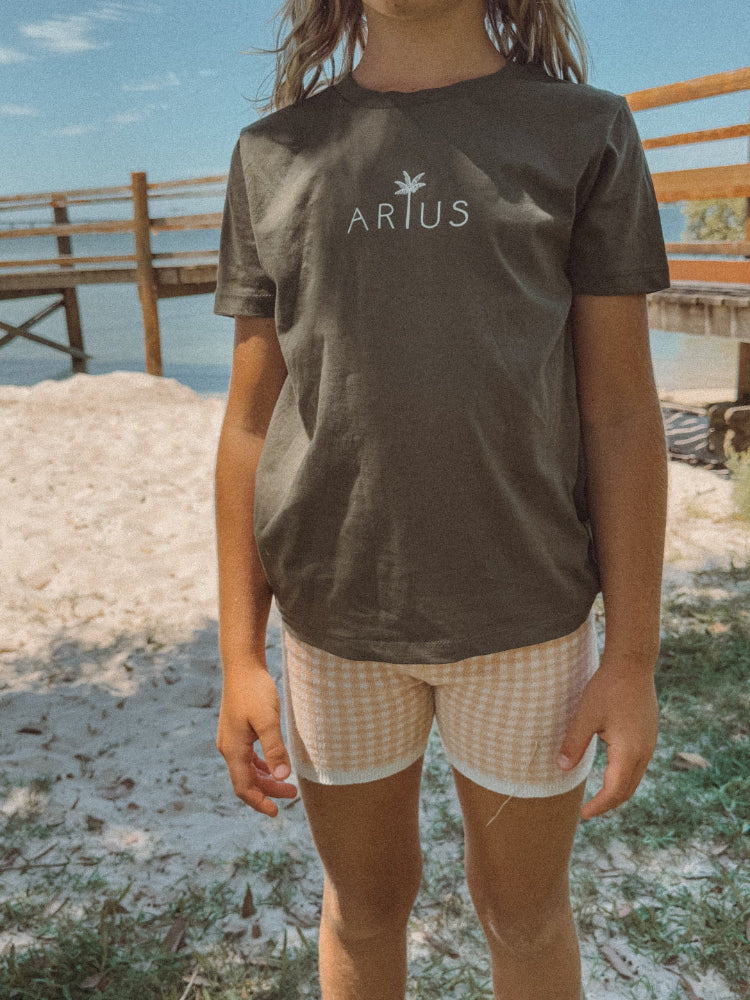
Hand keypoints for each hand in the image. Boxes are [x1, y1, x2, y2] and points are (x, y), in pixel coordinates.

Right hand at [216, 665, 297, 816]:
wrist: (242, 665)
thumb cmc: (255, 690)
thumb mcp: (268, 720)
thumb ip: (275, 749)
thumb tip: (283, 777)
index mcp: (233, 749)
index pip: (243, 787)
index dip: (259, 802)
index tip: (276, 812)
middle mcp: (228, 747)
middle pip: (246, 780)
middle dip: (268, 791)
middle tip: (292, 794)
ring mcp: (231, 738)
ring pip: (247, 769)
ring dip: (266, 779)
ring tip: (287, 783)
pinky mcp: (237, 729)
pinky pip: (247, 756)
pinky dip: (261, 765)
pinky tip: (274, 764)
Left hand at [557, 653, 657, 819]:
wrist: (632, 664)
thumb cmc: (608, 688)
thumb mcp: (586, 716)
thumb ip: (575, 744)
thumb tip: (562, 768)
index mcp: (629, 752)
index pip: (614, 791)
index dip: (599, 805)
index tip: (584, 814)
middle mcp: (644, 752)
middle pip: (628, 789)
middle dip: (609, 803)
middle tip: (589, 811)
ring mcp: (649, 743)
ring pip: (635, 777)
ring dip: (618, 790)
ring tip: (599, 796)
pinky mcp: (649, 733)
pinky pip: (638, 764)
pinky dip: (624, 775)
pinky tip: (611, 771)